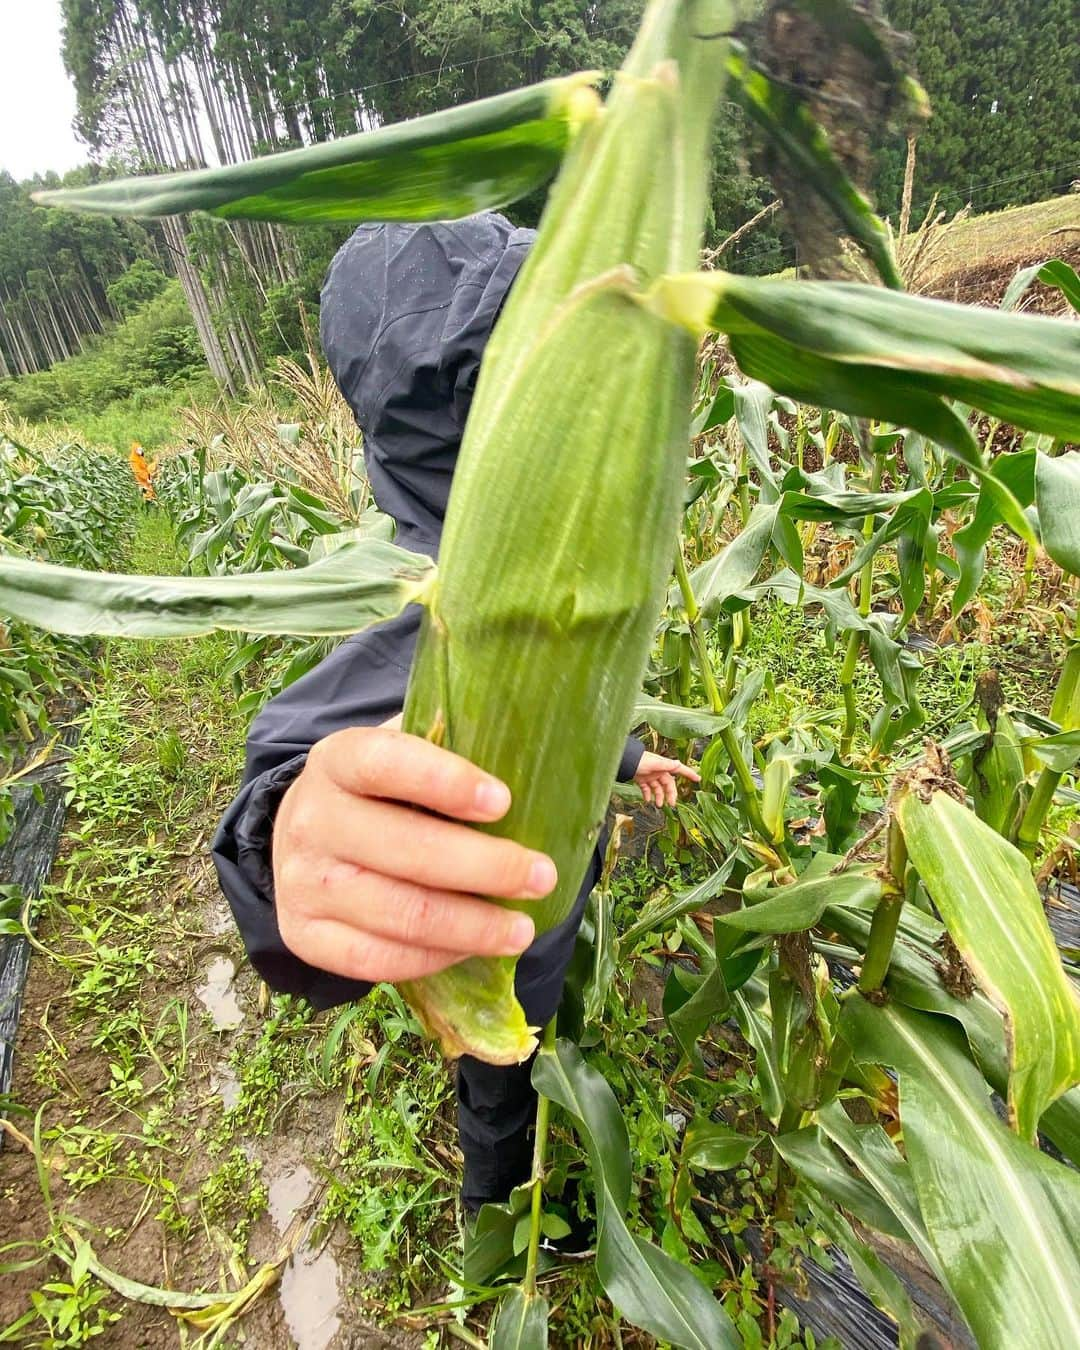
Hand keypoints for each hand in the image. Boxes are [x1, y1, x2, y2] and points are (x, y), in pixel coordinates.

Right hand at [272, 724, 557, 984]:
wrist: (305, 838)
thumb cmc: (378, 793)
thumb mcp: (403, 755)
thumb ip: (450, 752)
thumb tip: (531, 771)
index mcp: (337, 760)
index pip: (385, 764)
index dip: (445, 781)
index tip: (503, 802)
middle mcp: (311, 819)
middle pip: (406, 849)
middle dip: (487, 867)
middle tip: (541, 876)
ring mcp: (301, 883)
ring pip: (401, 913)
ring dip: (473, 926)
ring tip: (522, 929)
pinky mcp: (304, 935)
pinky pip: (378, 958)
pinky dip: (436, 958)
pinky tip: (472, 948)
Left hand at [633, 751, 700, 807]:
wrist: (624, 761)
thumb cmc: (638, 760)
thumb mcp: (653, 763)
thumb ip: (665, 765)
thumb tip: (678, 763)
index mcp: (664, 766)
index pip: (679, 769)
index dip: (689, 774)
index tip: (698, 779)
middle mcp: (659, 770)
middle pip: (668, 784)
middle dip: (670, 794)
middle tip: (671, 804)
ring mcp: (650, 775)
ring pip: (658, 788)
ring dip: (659, 796)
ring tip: (658, 805)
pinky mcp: (642, 779)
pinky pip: (647, 789)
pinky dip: (647, 794)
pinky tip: (647, 800)